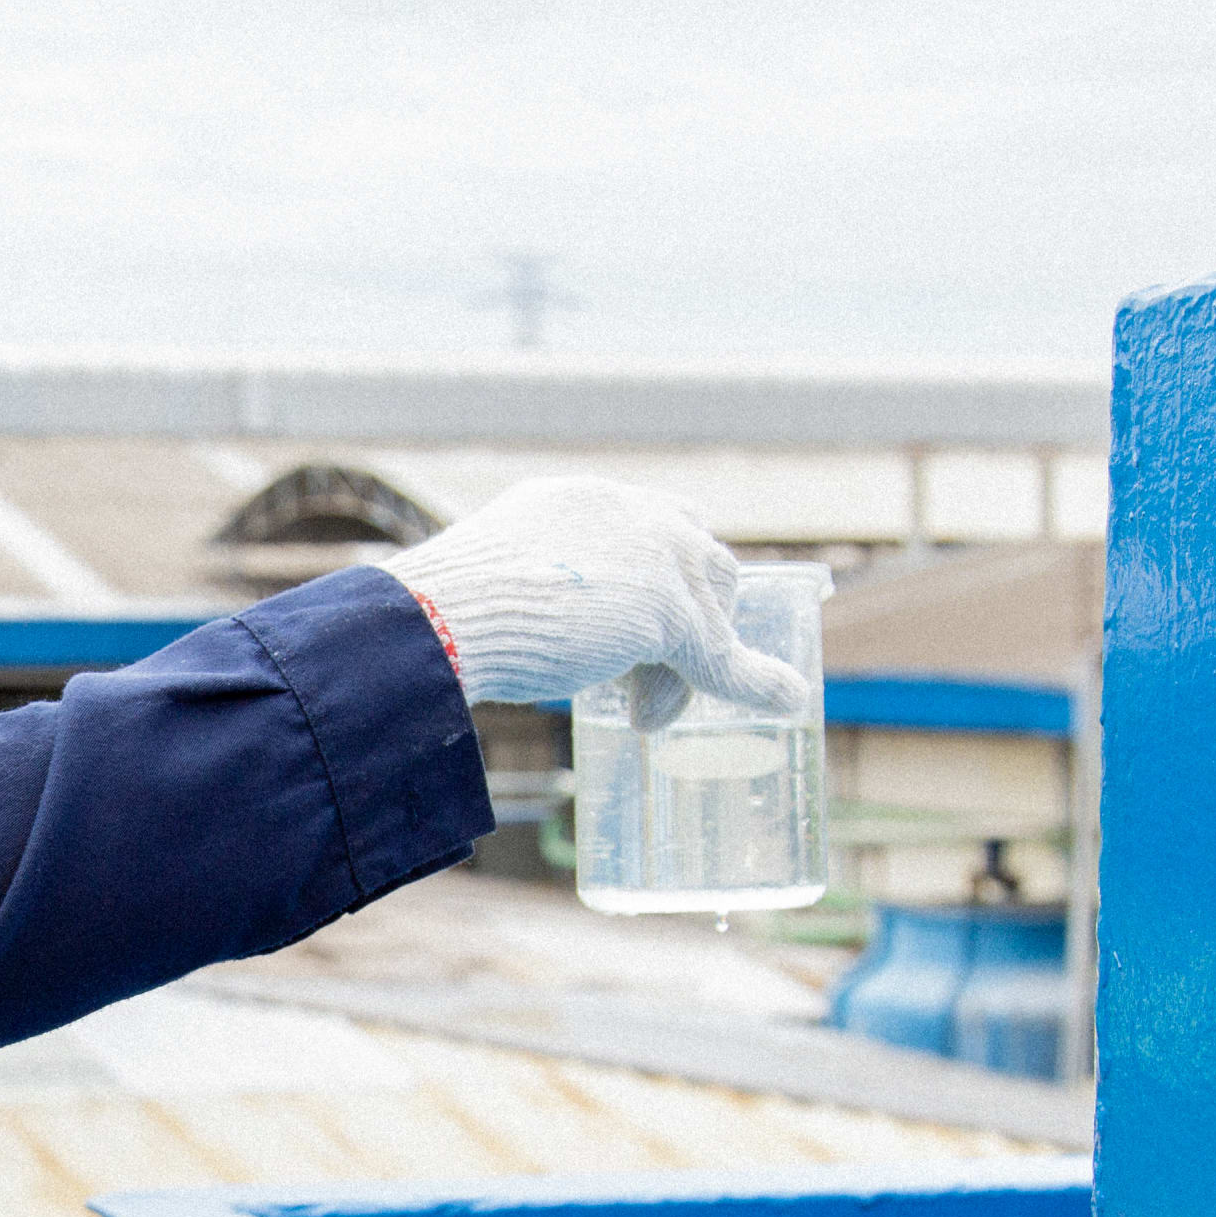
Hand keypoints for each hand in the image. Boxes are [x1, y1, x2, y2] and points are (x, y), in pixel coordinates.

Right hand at [386, 478, 811, 719]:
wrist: (435, 621)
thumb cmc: (437, 616)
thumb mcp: (496, 592)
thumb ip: (535, 599)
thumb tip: (522, 640)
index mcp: (576, 502)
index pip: (656, 522)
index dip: (671, 572)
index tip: (665, 617)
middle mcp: (622, 511)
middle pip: (700, 561)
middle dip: (690, 621)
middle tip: (657, 678)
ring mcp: (650, 553)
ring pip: (706, 613)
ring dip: (690, 665)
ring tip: (646, 714)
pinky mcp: (667, 609)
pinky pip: (720, 655)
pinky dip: (750, 682)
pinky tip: (780, 700)